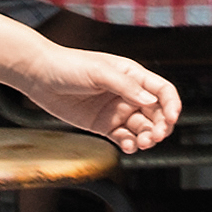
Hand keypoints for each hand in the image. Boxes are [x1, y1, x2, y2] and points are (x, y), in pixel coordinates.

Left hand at [14, 43, 181, 151]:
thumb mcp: (99, 71)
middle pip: (156, 113)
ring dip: (147, 137)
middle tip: (156, 136)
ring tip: (142, 143)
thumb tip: (150, 102)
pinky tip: (128, 147)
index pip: (162, 91)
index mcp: (132, 75)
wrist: (39, 75)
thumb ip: (126, 87)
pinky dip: (129, 145)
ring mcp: (116, 111)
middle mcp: (128, 94)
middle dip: (161, 126)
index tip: (172, 118)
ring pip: (142, 128)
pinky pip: (123, 138)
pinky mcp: (103, 125)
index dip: (172, 104)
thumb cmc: (68, 65)